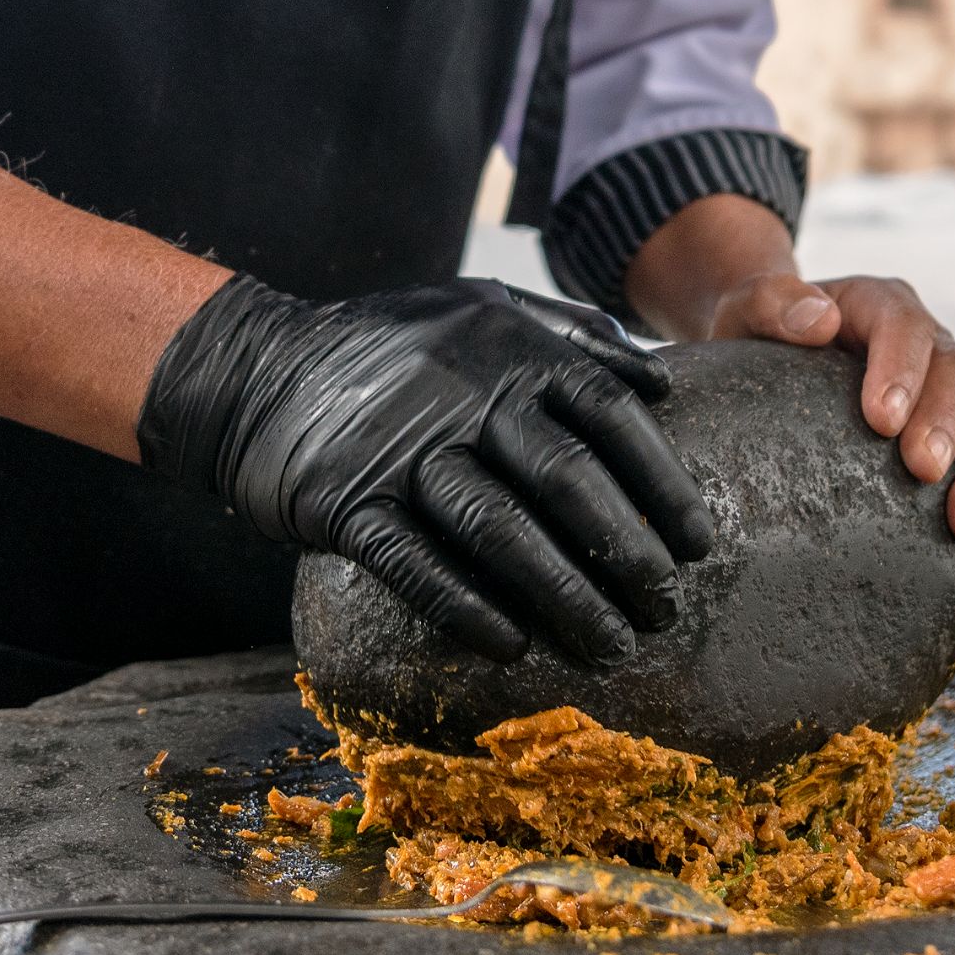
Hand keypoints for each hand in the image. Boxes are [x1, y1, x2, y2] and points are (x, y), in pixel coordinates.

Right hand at [137, 276, 712, 665]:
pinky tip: (513, 647)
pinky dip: (466, 608)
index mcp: (508, 351)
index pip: (609, 416)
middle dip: (627, 553)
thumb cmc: (387, 346)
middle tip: (665, 611)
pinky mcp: (347, 501)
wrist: (255, 368)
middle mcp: (465, 395)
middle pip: (567, 480)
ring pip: (501, 530)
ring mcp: (403, 449)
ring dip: (564, 597)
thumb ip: (570, 333)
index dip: (662, 484)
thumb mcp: (480, 306)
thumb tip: (660, 378)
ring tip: (610, 647)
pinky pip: (415, 563)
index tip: (698, 545)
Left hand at [705, 271, 954, 594]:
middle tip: (923, 469)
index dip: (902, 368)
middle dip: (948, 425)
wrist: (773, 358)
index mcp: (882, 309)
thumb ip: (770, 301)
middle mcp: (930, 352)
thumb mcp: (748, 308)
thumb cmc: (762, 334)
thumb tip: (817, 319)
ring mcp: (952, 405)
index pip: (904, 326)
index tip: (881, 418)